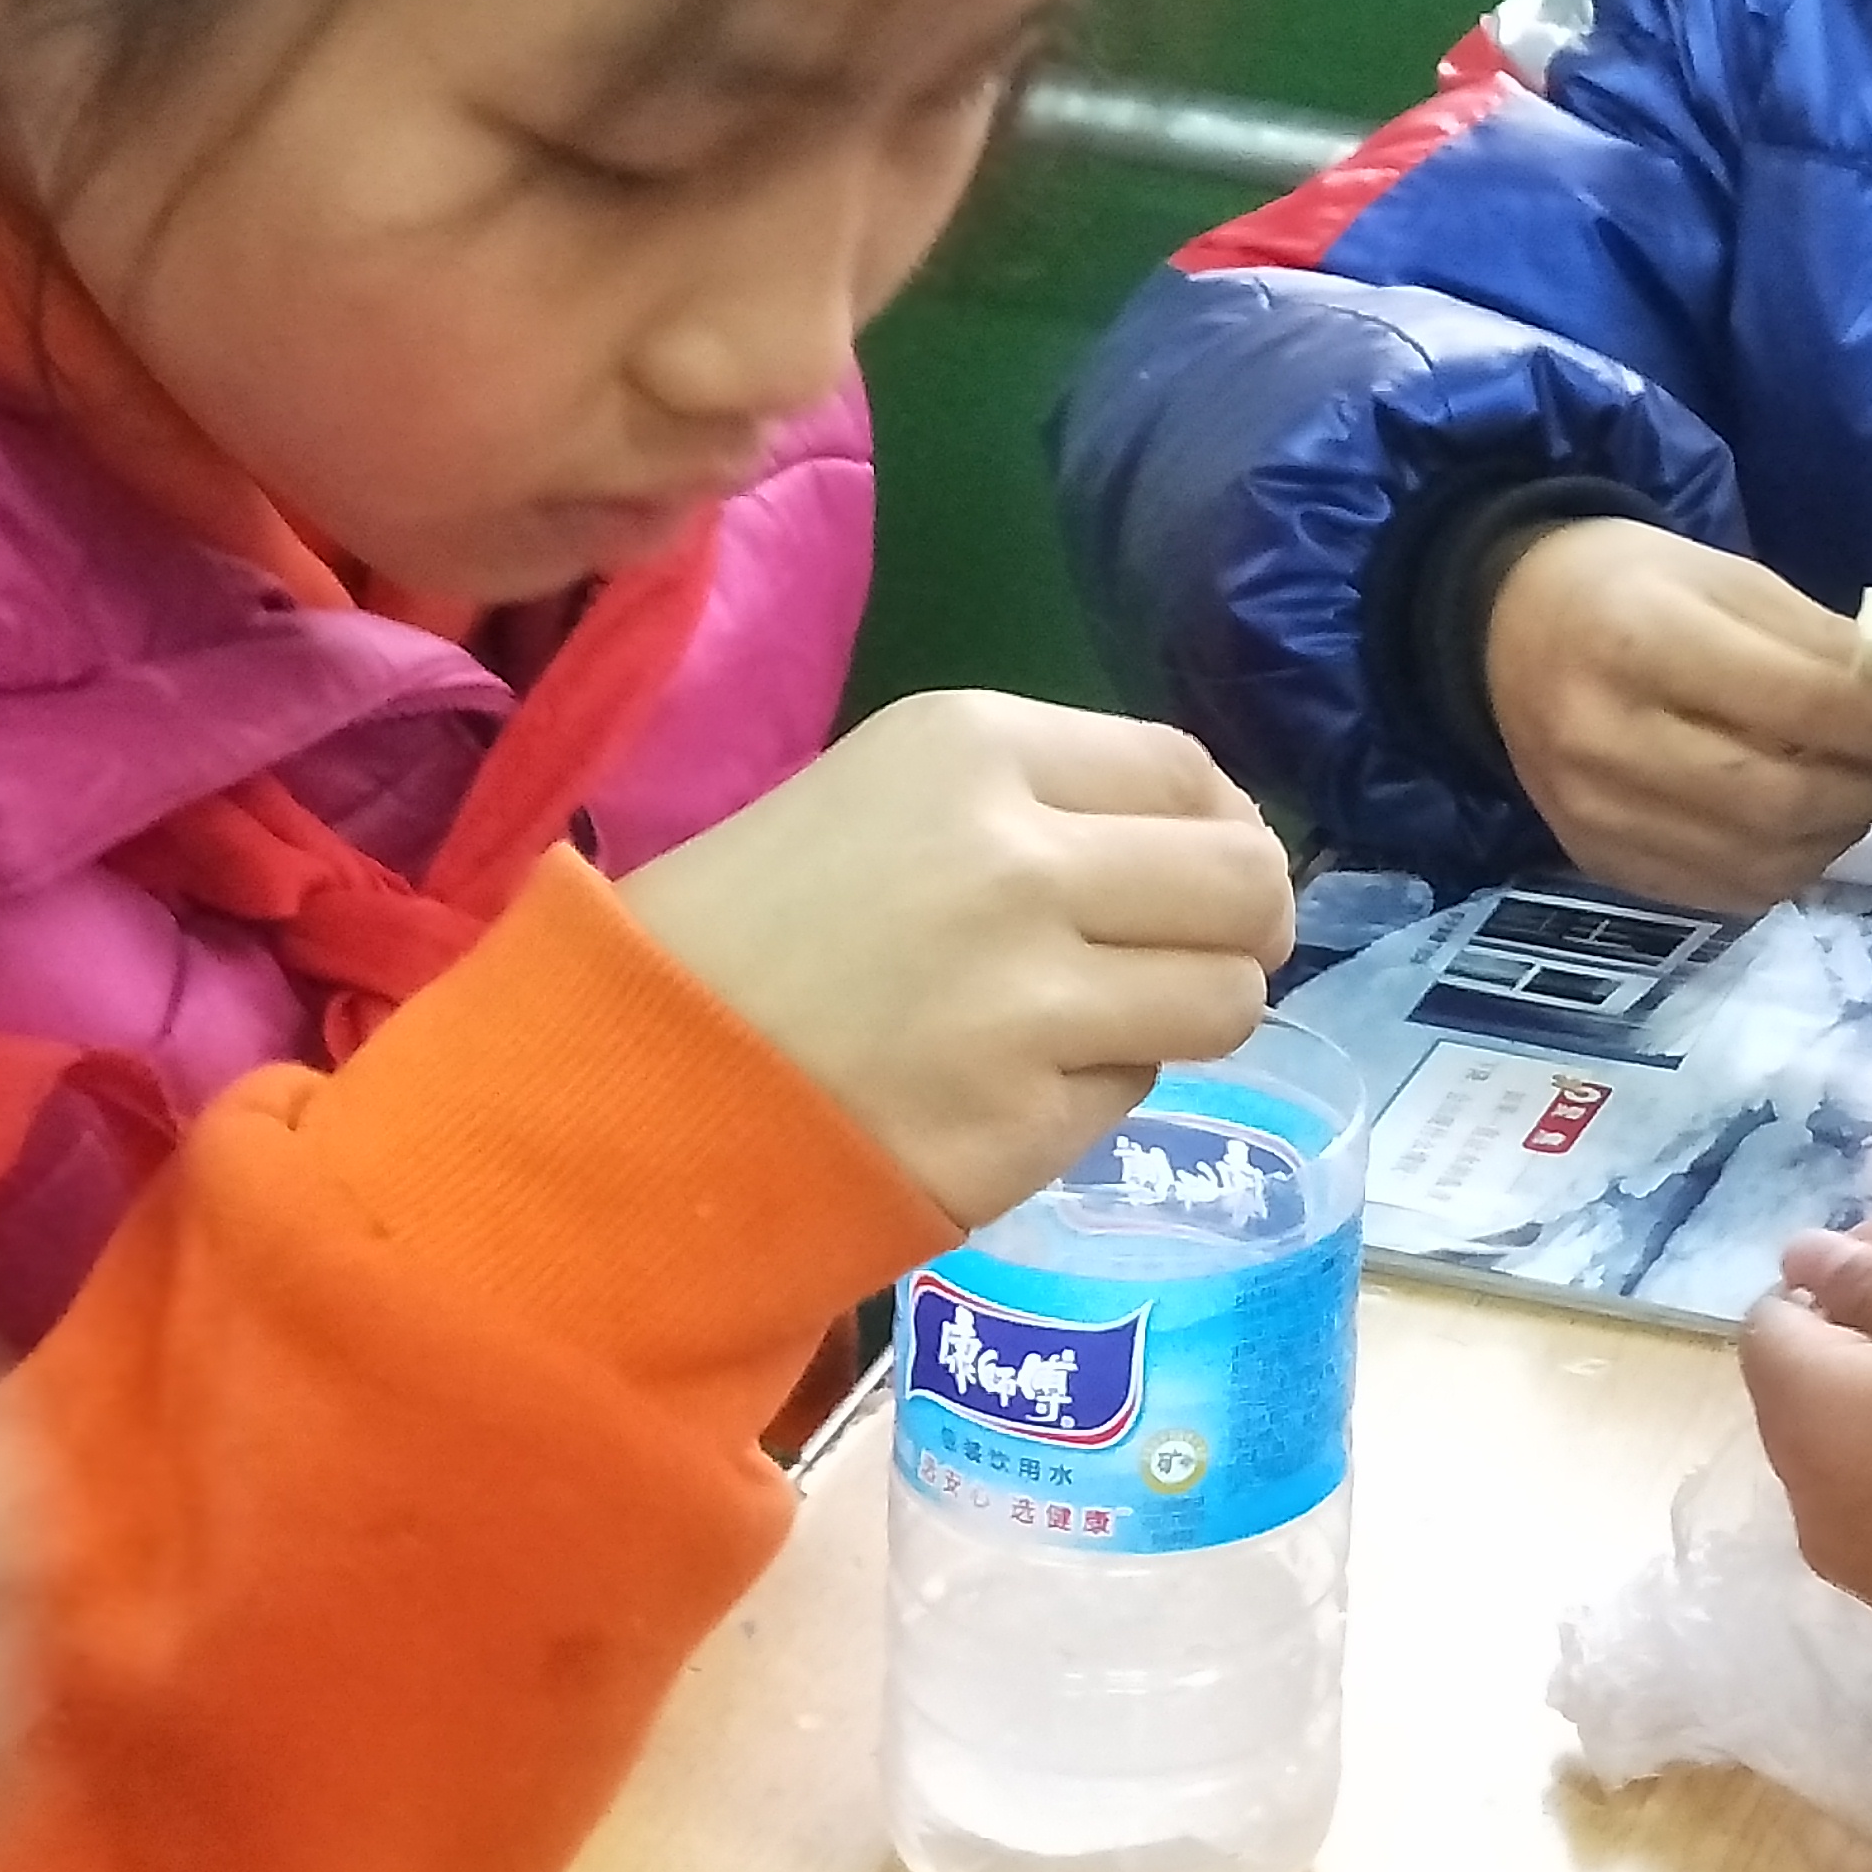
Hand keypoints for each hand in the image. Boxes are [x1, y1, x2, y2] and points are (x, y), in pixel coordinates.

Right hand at [625, 690, 1293, 1221]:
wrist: (626, 1076)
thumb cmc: (746, 925)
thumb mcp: (882, 795)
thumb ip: (1040, 800)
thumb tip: (1212, 836)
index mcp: (975, 747)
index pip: (1189, 771)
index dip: (1221, 827)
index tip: (1202, 871)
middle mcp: (1019, 858)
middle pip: (1243, 881)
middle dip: (1245, 926)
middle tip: (1201, 959)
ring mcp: (1028, 1000)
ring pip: (1224, 998)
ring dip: (1185, 1016)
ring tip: (1097, 1027)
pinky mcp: (1024, 1124)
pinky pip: (1132, 1094)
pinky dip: (1093, 1095)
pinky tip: (1004, 1090)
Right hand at [1482, 522, 1871, 910]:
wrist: (1504, 630)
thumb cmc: (1627, 587)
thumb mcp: (1725, 576)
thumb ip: (1820, 642)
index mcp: (1639, 641)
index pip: (1799, 704)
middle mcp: (1606, 740)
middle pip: (1782, 800)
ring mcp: (1596, 816)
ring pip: (1763, 860)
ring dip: (1840, 833)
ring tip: (1862, 789)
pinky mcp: (1599, 863)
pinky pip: (1726, 892)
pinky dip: (1788, 864)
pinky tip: (1803, 823)